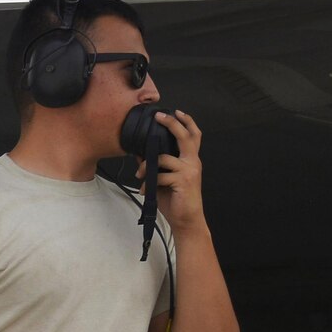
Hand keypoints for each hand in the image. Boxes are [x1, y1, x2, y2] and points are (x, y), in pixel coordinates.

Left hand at [135, 108, 205, 232]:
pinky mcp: (182, 181)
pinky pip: (159, 175)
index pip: (193, 135)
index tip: (175, 111)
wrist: (187, 220)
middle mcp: (193, 162)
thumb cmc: (176, 199)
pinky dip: (147, 183)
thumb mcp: (164, 180)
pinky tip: (144, 190)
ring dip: (146, 165)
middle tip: (158, 116)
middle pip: (185, 136)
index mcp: (191, 160)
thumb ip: (157, 166)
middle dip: (172, 123)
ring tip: (138, 175)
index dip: (187, 122)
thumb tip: (139, 154)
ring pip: (163, 158)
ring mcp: (189, 171)